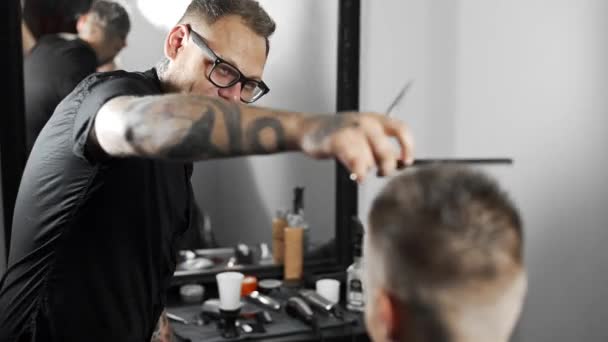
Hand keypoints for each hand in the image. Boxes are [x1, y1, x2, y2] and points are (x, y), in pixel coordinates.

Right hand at [298, 112, 413, 182]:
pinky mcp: (338, 142)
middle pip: (387, 153)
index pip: (402, 130)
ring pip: (371, 162)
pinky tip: (355, 175)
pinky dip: (358, 174)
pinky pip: (356, 164)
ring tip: (358, 167)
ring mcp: (352, 132)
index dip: (408, 147)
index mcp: (376, 119)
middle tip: (381, 173)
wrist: (310, 129)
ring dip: (366, 170)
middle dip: (386, 168)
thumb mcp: (365, 134)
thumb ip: (382, 146)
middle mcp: (367, 123)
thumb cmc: (338, 133)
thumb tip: (401, 164)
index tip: (407, 161)